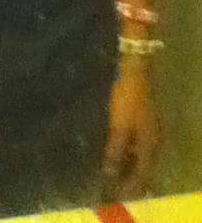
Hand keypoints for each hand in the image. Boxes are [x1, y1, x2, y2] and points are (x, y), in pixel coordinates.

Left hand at [102, 60, 158, 198]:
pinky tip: (121, 150)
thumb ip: (116, 151)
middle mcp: (157, 141)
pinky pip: (141, 144)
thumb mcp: (119, 127)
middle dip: (130, 178)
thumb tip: (111, 174)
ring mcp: (154, 130)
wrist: (138, 72)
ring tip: (116, 172)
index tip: (114, 195)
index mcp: (151, 145)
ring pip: (143, 156)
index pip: (142, 175)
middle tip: (115, 186)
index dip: (128, 187)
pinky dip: (131, 151)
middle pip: (145, 167)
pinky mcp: (149, 121)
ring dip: (131, 165)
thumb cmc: (128, 99)